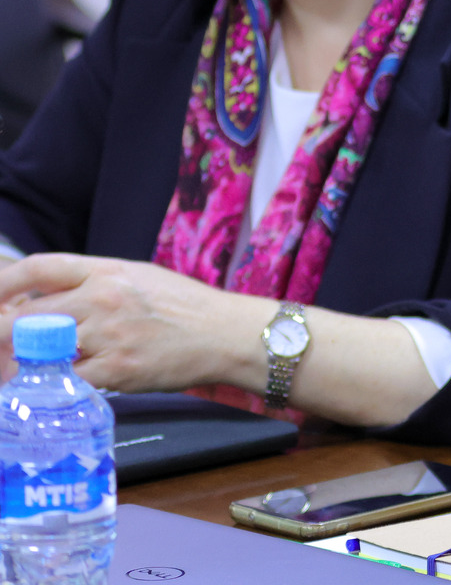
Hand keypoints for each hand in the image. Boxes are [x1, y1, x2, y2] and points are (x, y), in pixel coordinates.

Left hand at [0, 254, 271, 391]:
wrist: (226, 333)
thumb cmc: (185, 307)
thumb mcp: (138, 279)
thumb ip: (92, 284)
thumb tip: (43, 298)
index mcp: (107, 270)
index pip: (39, 267)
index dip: (3, 283)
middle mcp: (103, 298)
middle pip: (27, 315)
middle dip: (3, 333)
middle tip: (4, 344)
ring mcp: (109, 334)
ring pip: (40, 351)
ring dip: (25, 363)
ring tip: (25, 368)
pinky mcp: (117, 369)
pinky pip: (67, 380)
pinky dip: (55, 385)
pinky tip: (56, 385)